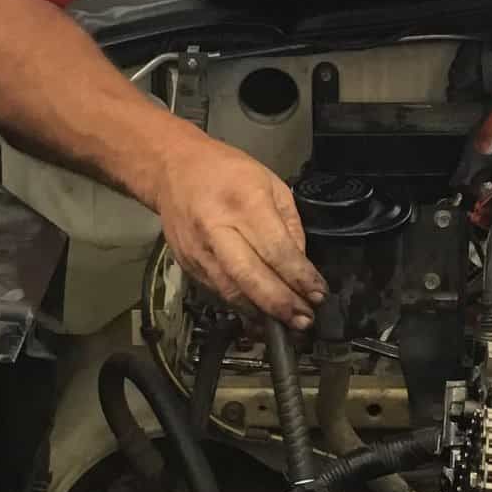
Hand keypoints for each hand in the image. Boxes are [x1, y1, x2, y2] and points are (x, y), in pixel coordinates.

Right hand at [154, 131, 325, 327]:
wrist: (173, 169)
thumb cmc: (226, 171)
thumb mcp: (271, 184)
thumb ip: (290, 225)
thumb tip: (300, 265)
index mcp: (245, 203)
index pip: (277, 250)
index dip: (300, 278)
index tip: (318, 294)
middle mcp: (218, 229)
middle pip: (252, 278)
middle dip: (281, 304)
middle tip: (304, 320)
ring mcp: (199, 250)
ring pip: (232, 292)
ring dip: (262, 313)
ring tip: (287, 323)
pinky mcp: (188, 265)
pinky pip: (219, 291)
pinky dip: (242, 304)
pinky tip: (260, 311)